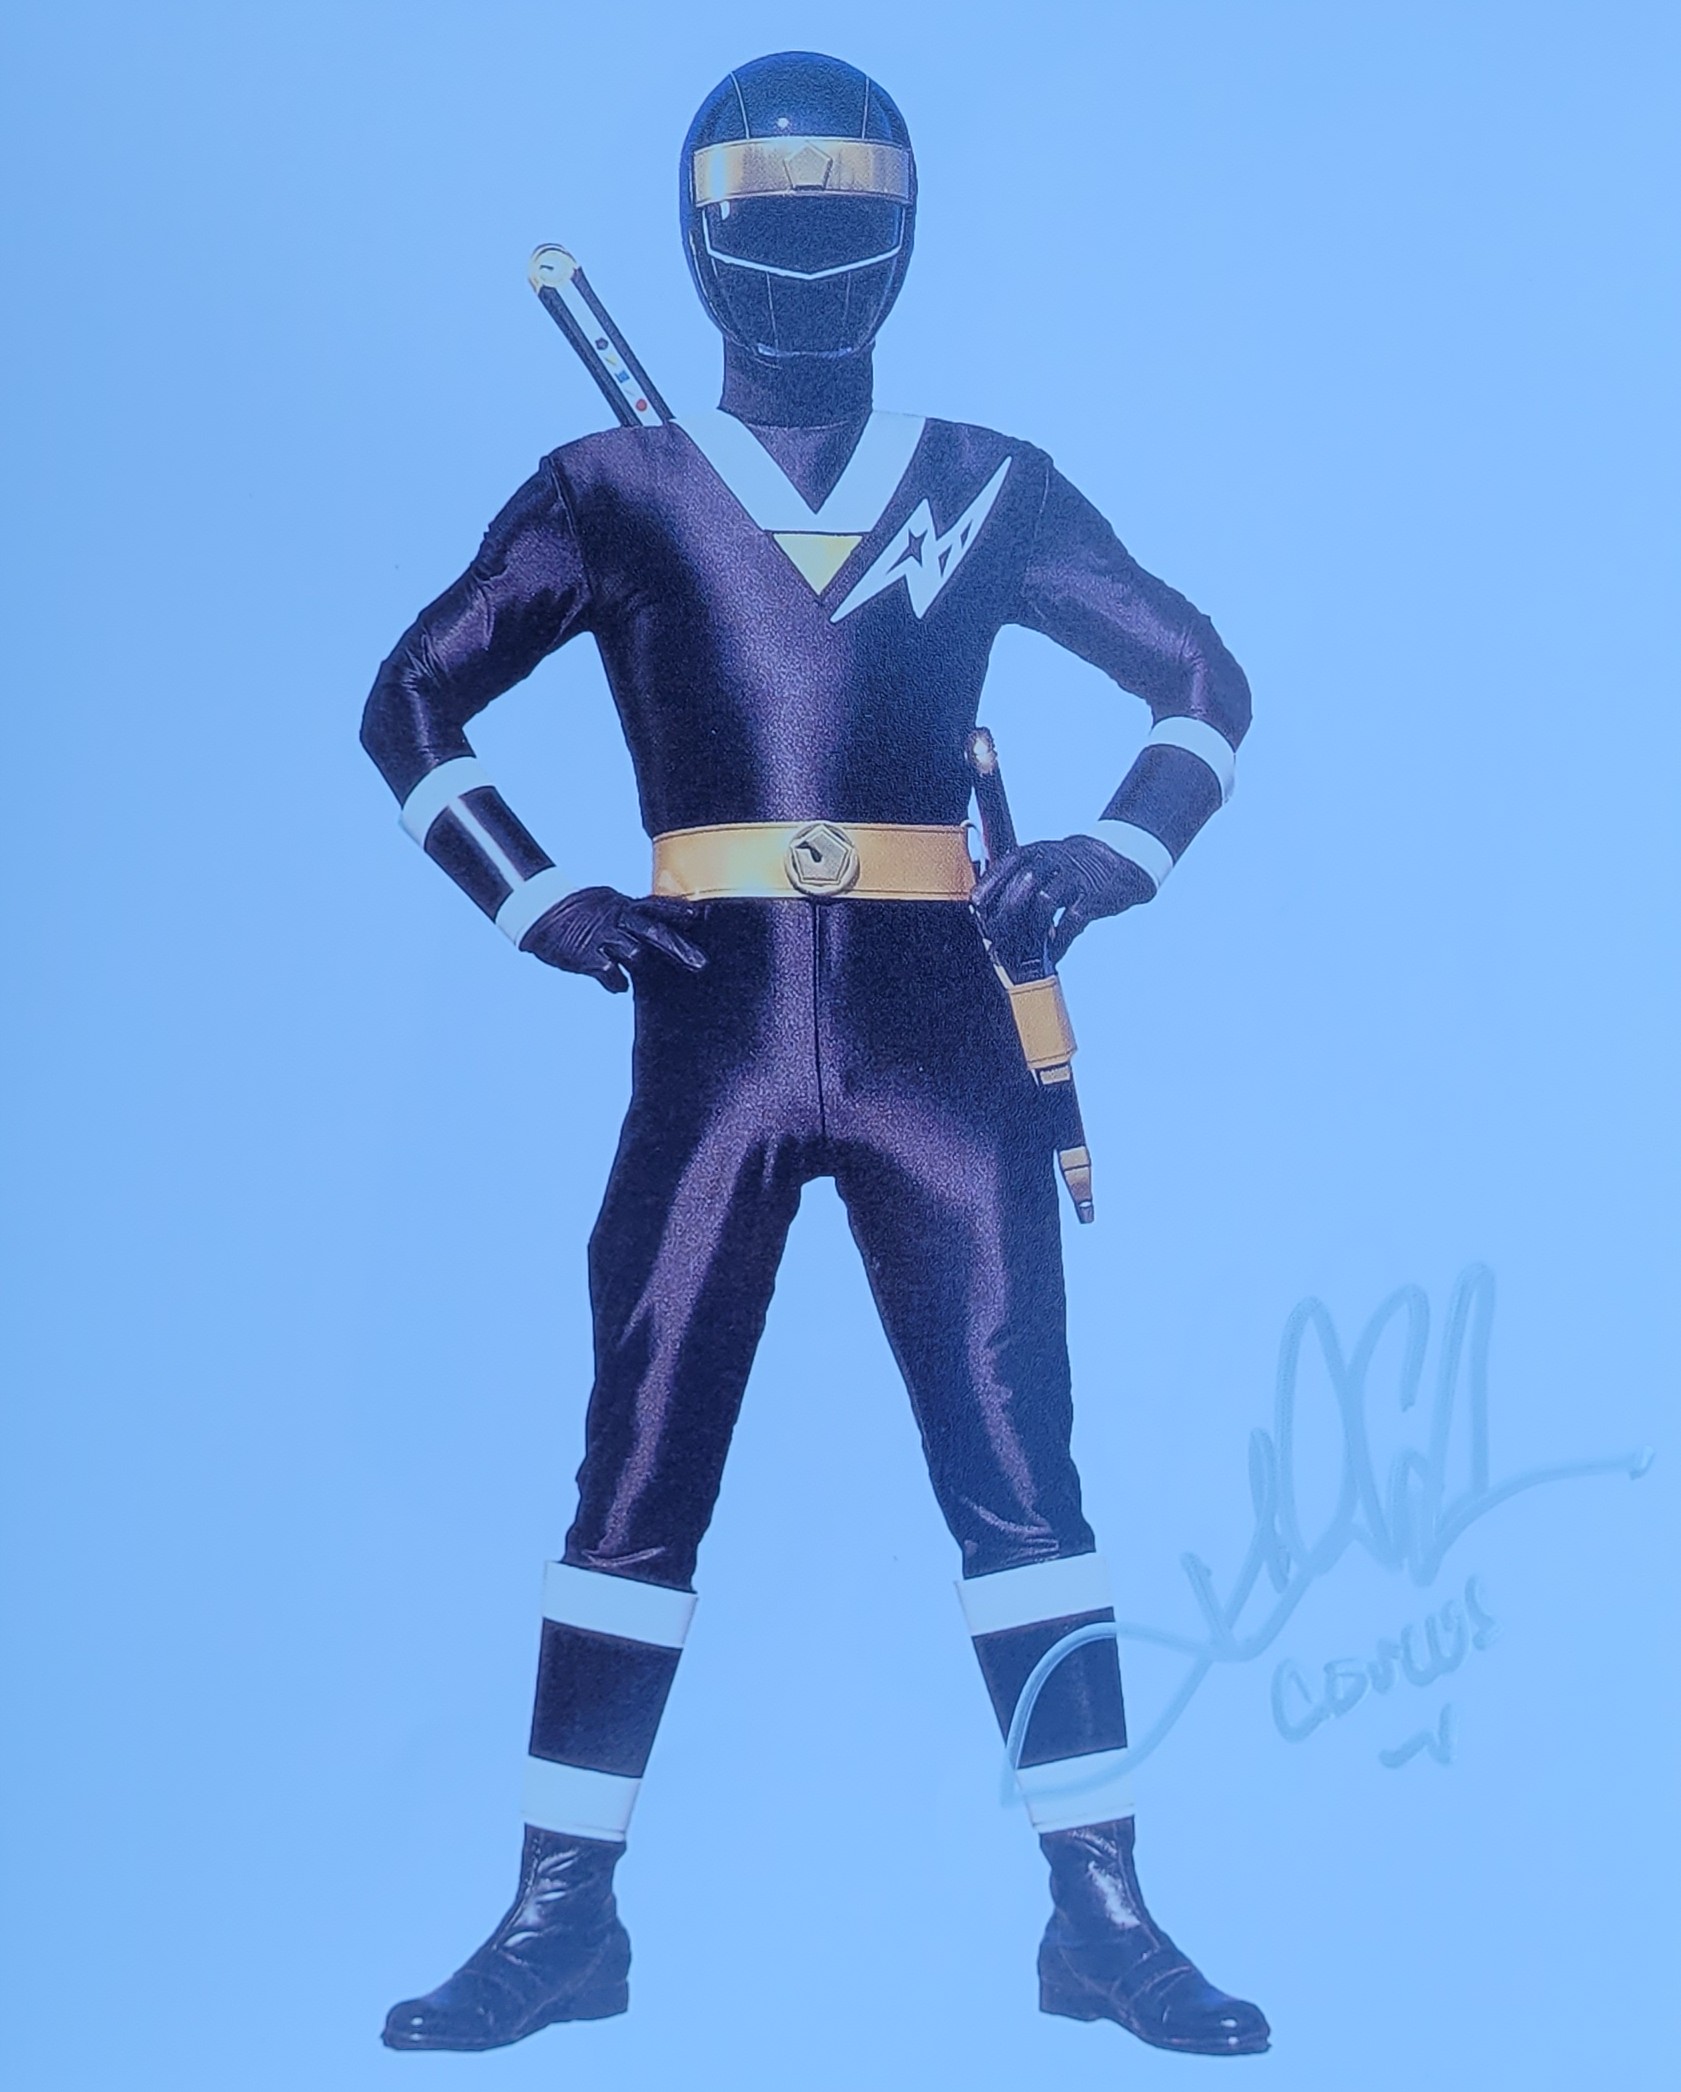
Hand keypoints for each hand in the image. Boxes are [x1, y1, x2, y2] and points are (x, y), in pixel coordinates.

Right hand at [519, 885, 706, 992]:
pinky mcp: (585, 954)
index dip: (679, 911)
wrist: (540, 912)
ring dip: (641, 963)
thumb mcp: (609, 906)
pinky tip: (618, 984)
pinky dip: (616, 982)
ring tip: (638, 965)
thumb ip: (633, 918)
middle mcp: (616, 918)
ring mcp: (601, 936)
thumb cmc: (580, 915)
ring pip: (634, 951)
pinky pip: (609, 972)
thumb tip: (656, 936)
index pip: (657, 907)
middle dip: (678, 949)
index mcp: (624, 906)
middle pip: (654, 932)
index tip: (701, 916)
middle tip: (700, 964)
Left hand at [971, 835, 1155, 974]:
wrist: (1121, 857)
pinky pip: (1072, 921)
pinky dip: (1059, 942)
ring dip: (1030, 928)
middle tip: (994, 935)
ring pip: (1046, 901)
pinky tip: (1050, 955)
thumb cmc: (1073, 867)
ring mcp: (1076, 878)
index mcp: (1040, 851)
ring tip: (1019, 949)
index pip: (1009, 863)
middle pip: (1024, 882)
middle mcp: (1056, 860)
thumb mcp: (1048, 861)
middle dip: (1006, 911)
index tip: (975, 904)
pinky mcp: (1095, 897)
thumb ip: (1021, 879)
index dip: (991, 883)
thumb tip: (988, 910)